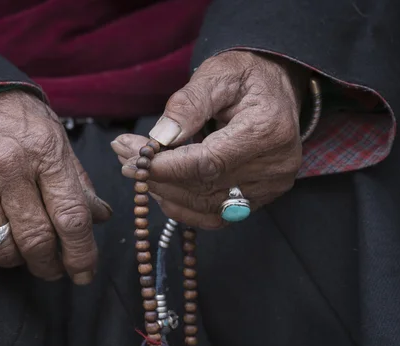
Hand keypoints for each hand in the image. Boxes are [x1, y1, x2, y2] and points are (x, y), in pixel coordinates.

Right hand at [0, 90, 111, 284]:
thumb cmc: (12, 117)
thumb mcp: (54, 137)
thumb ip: (77, 180)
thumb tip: (100, 217)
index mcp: (44, 152)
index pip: (71, 218)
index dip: (82, 254)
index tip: (85, 273)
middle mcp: (8, 168)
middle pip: (37, 240)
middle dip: (50, 266)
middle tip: (55, 270)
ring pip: (0, 249)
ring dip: (17, 261)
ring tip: (23, 253)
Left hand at [111, 51, 306, 228]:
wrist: (275, 89)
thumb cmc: (245, 76)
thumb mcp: (216, 75)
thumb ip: (188, 104)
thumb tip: (160, 137)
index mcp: (268, 130)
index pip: (209, 162)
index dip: (167, 167)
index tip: (131, 160)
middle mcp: (275, 166)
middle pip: (205, 185)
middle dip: (158, 176)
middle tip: (124, 158)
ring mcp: (270, 187)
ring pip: (207, 206)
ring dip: (166, 192)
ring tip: (138, 169)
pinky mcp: (260, 199)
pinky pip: (216, 216)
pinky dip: (184, 206)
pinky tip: (162, 189)